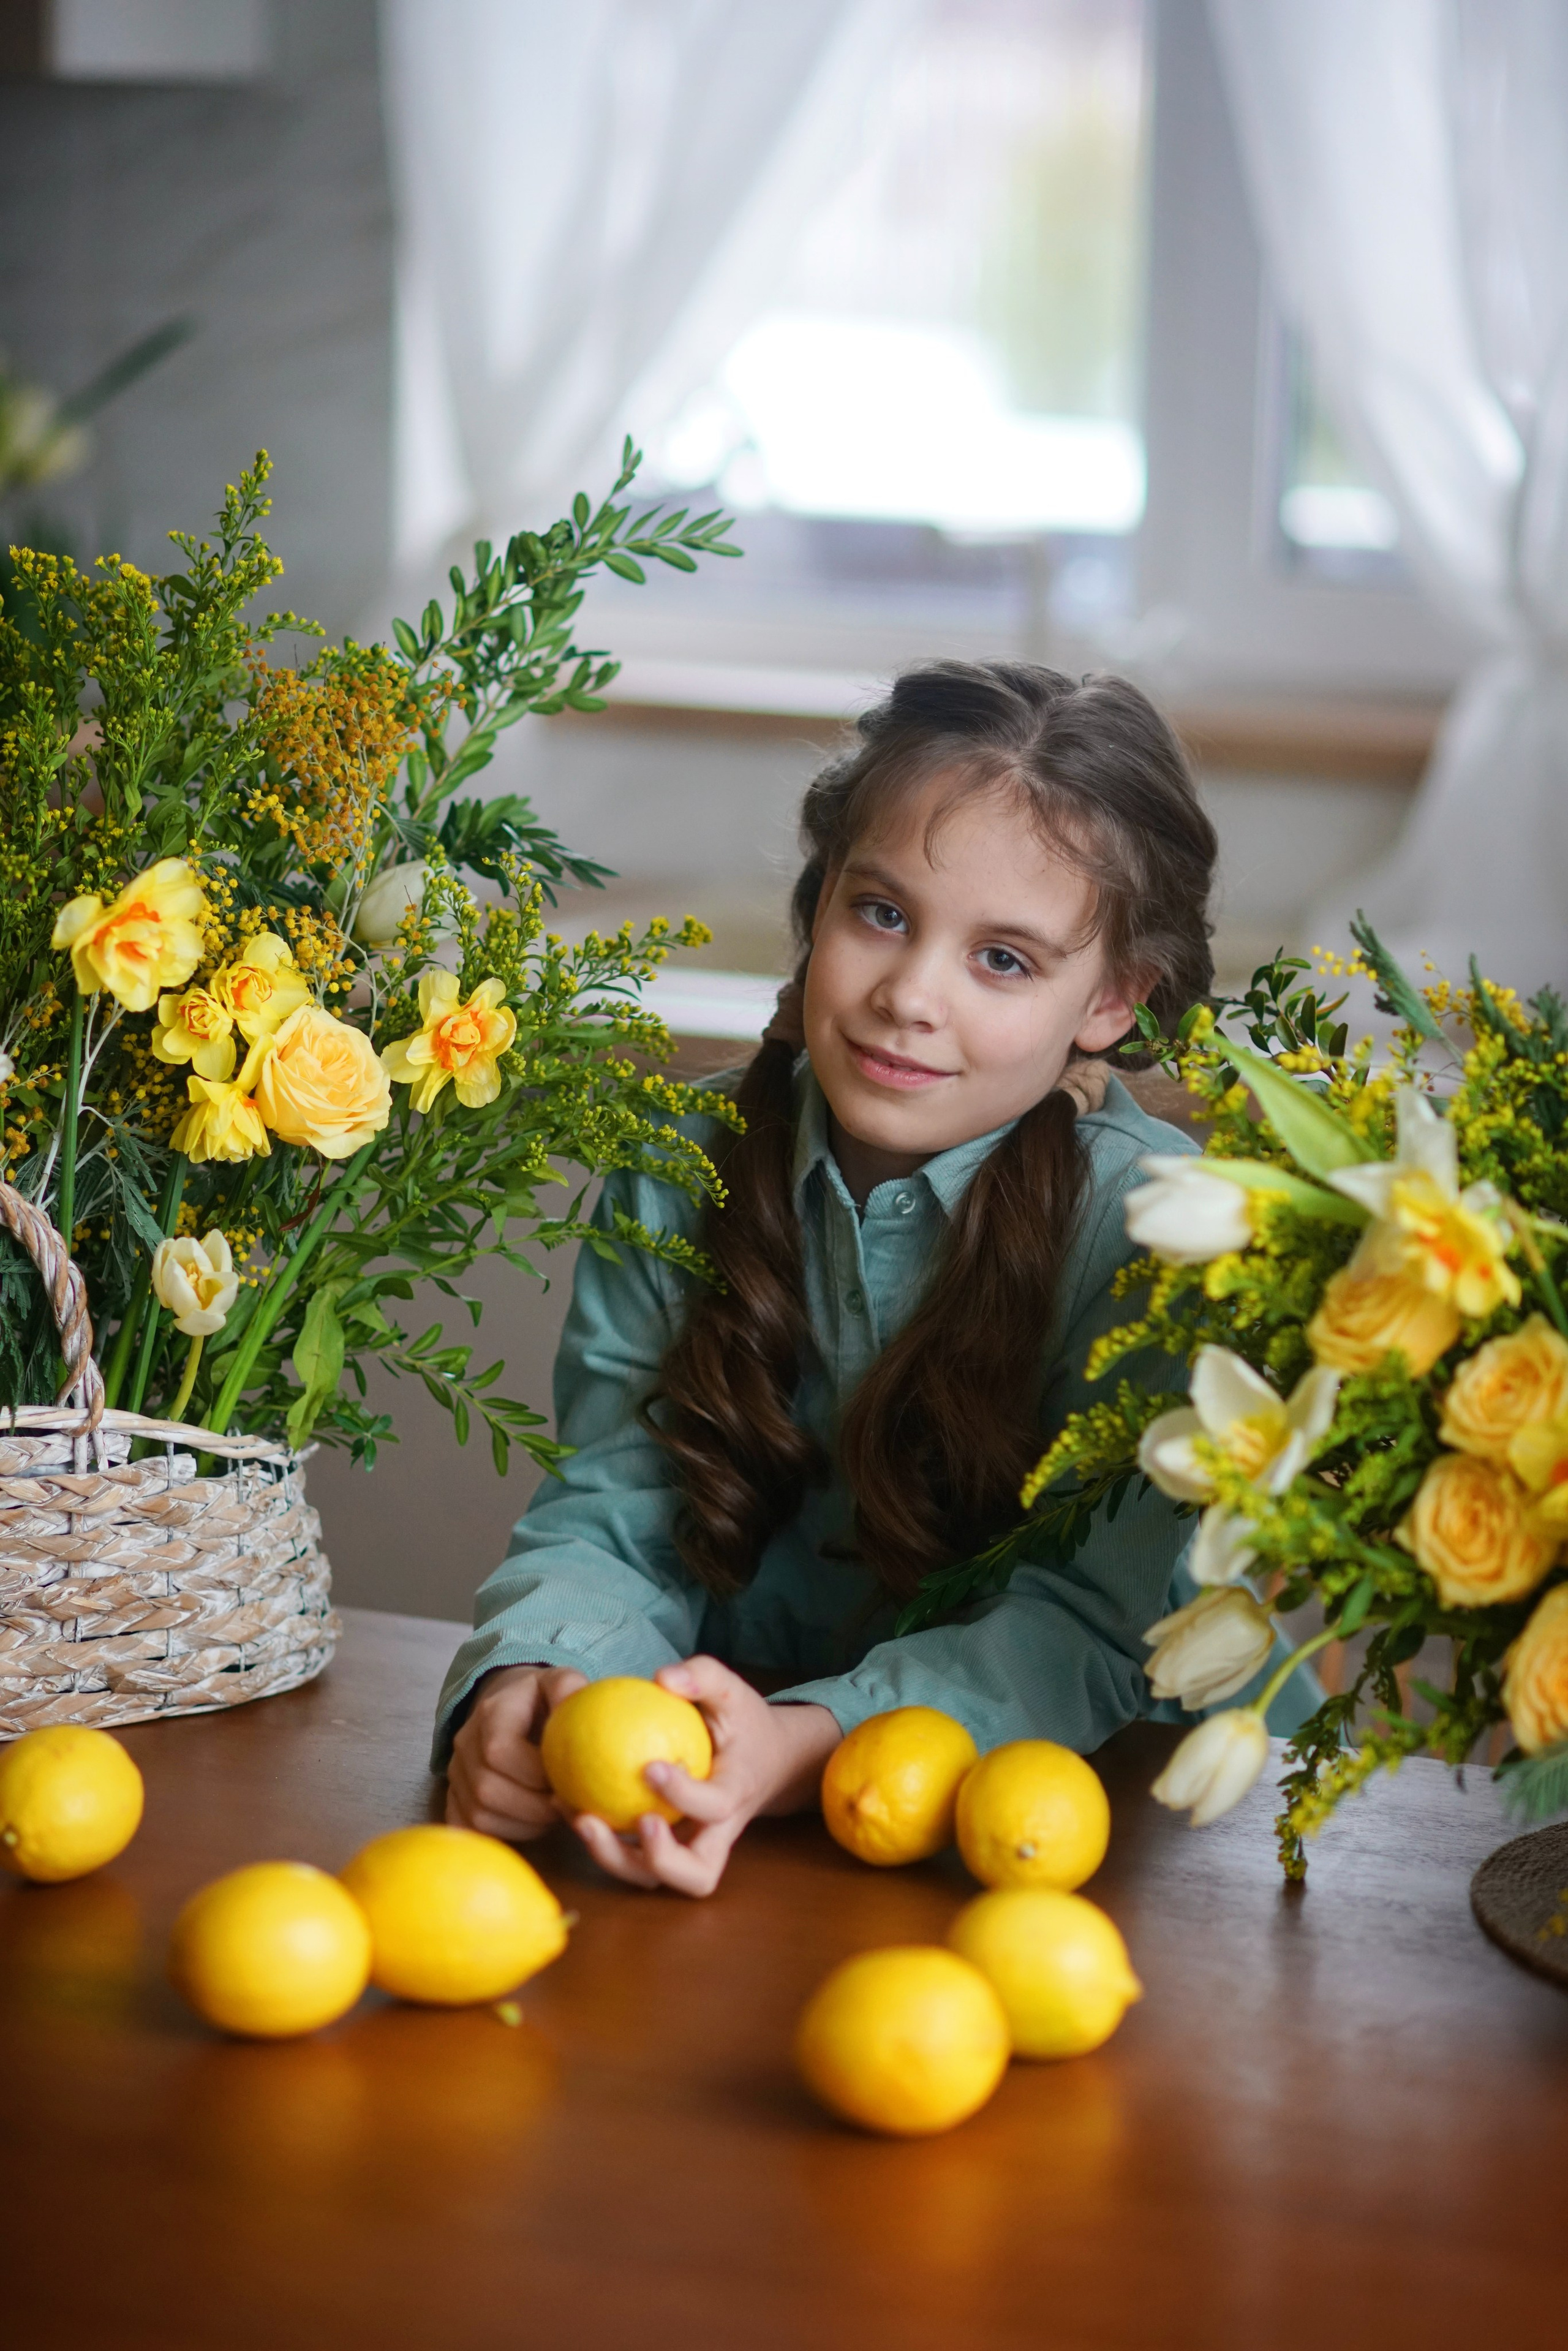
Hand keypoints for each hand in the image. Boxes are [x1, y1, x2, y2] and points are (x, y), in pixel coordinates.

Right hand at [445, 1662, 586, 1839]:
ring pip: (479, 1815)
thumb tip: (579, 1710)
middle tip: (565, 1806)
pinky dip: (505, 1833)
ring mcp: (456, 1773)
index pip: (499, 1750)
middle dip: (534, 1807)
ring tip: (552, 1813)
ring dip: (524, 1824)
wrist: (514, 1709)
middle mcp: (465, 1743)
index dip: (534, 1775)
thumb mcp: (560, 1684)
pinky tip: (531, 1822)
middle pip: (487, 1789)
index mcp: (491, 1712)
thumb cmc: (543, 1702)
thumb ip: (570, 1689)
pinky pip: (471, 1828)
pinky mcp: (454, 1798)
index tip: (566, 1781)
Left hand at [569, 1655, 839, 1898]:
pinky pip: (631, 1856)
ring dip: (615, 1859)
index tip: (649, 1767)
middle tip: (628, 1823)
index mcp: (736, 1794)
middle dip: (658, 1859)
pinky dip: (600, 1842)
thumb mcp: (733, 1692)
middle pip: (696, 1875)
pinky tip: (567, 1805)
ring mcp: (690, 1845)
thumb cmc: (744, 1723)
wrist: (766, 1761)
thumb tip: (662, 1677)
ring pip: (656, 1878)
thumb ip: (703, 1677)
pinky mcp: (665, 1845)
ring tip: (579, 1818)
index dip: (684, 1796)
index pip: (715, 1807)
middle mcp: (716, 1833)